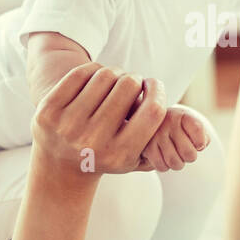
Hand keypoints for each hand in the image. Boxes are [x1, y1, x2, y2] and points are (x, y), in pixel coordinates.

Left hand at [29, 63, 166, 174]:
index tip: (155, 84)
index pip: (152, 111)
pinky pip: (80, 74)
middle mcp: (92, 142)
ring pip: (105, 75)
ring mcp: (67, 126)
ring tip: (112, 82)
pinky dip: (91, 71)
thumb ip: (161, 141)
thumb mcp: (135, 158)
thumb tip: (191, 127)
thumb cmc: (108, 157)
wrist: (59, 168)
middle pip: (128, 86)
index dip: (158, 90)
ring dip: (113, 73)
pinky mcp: (47, 111)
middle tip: (130, 83)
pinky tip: (93, 81)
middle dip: (134, 79)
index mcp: (119, 154)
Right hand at [134, 103, 210, 172]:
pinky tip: (163, 156)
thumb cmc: (179, 129)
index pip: (198, 132)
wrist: (154, 124)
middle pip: (189, 153)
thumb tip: (200, 146)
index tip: (198, 144)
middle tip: (185, 151)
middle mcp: (168, 121)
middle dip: (190, 157)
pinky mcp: (147, 146)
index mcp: (183, 115)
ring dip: (178, 163)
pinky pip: (162, 166)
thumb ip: (203, 137)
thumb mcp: (193, 128)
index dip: (201, 143)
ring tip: (175, 155)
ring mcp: (156, 134)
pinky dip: (165, 166)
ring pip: (175, 162)